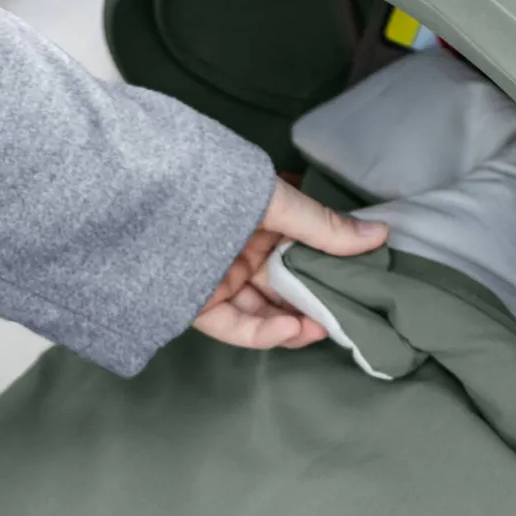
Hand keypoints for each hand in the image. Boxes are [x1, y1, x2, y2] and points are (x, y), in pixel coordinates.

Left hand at [193, 177, 387, 349]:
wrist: (135, 195)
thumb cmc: (208, 184)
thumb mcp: (274, 201)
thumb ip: (323, 225)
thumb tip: (380, 235)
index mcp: (259, 215)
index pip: (305, 244)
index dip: (333, 262)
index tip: (363, 275)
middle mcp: (241, 247)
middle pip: (287, 282)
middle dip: (318, 299)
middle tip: (349, 312)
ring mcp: (220, 276)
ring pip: (264, 309)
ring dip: (296, 320)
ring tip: (325, 325)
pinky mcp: (198, 304)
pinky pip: (235, 325)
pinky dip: (264, 332)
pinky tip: (293, 329)